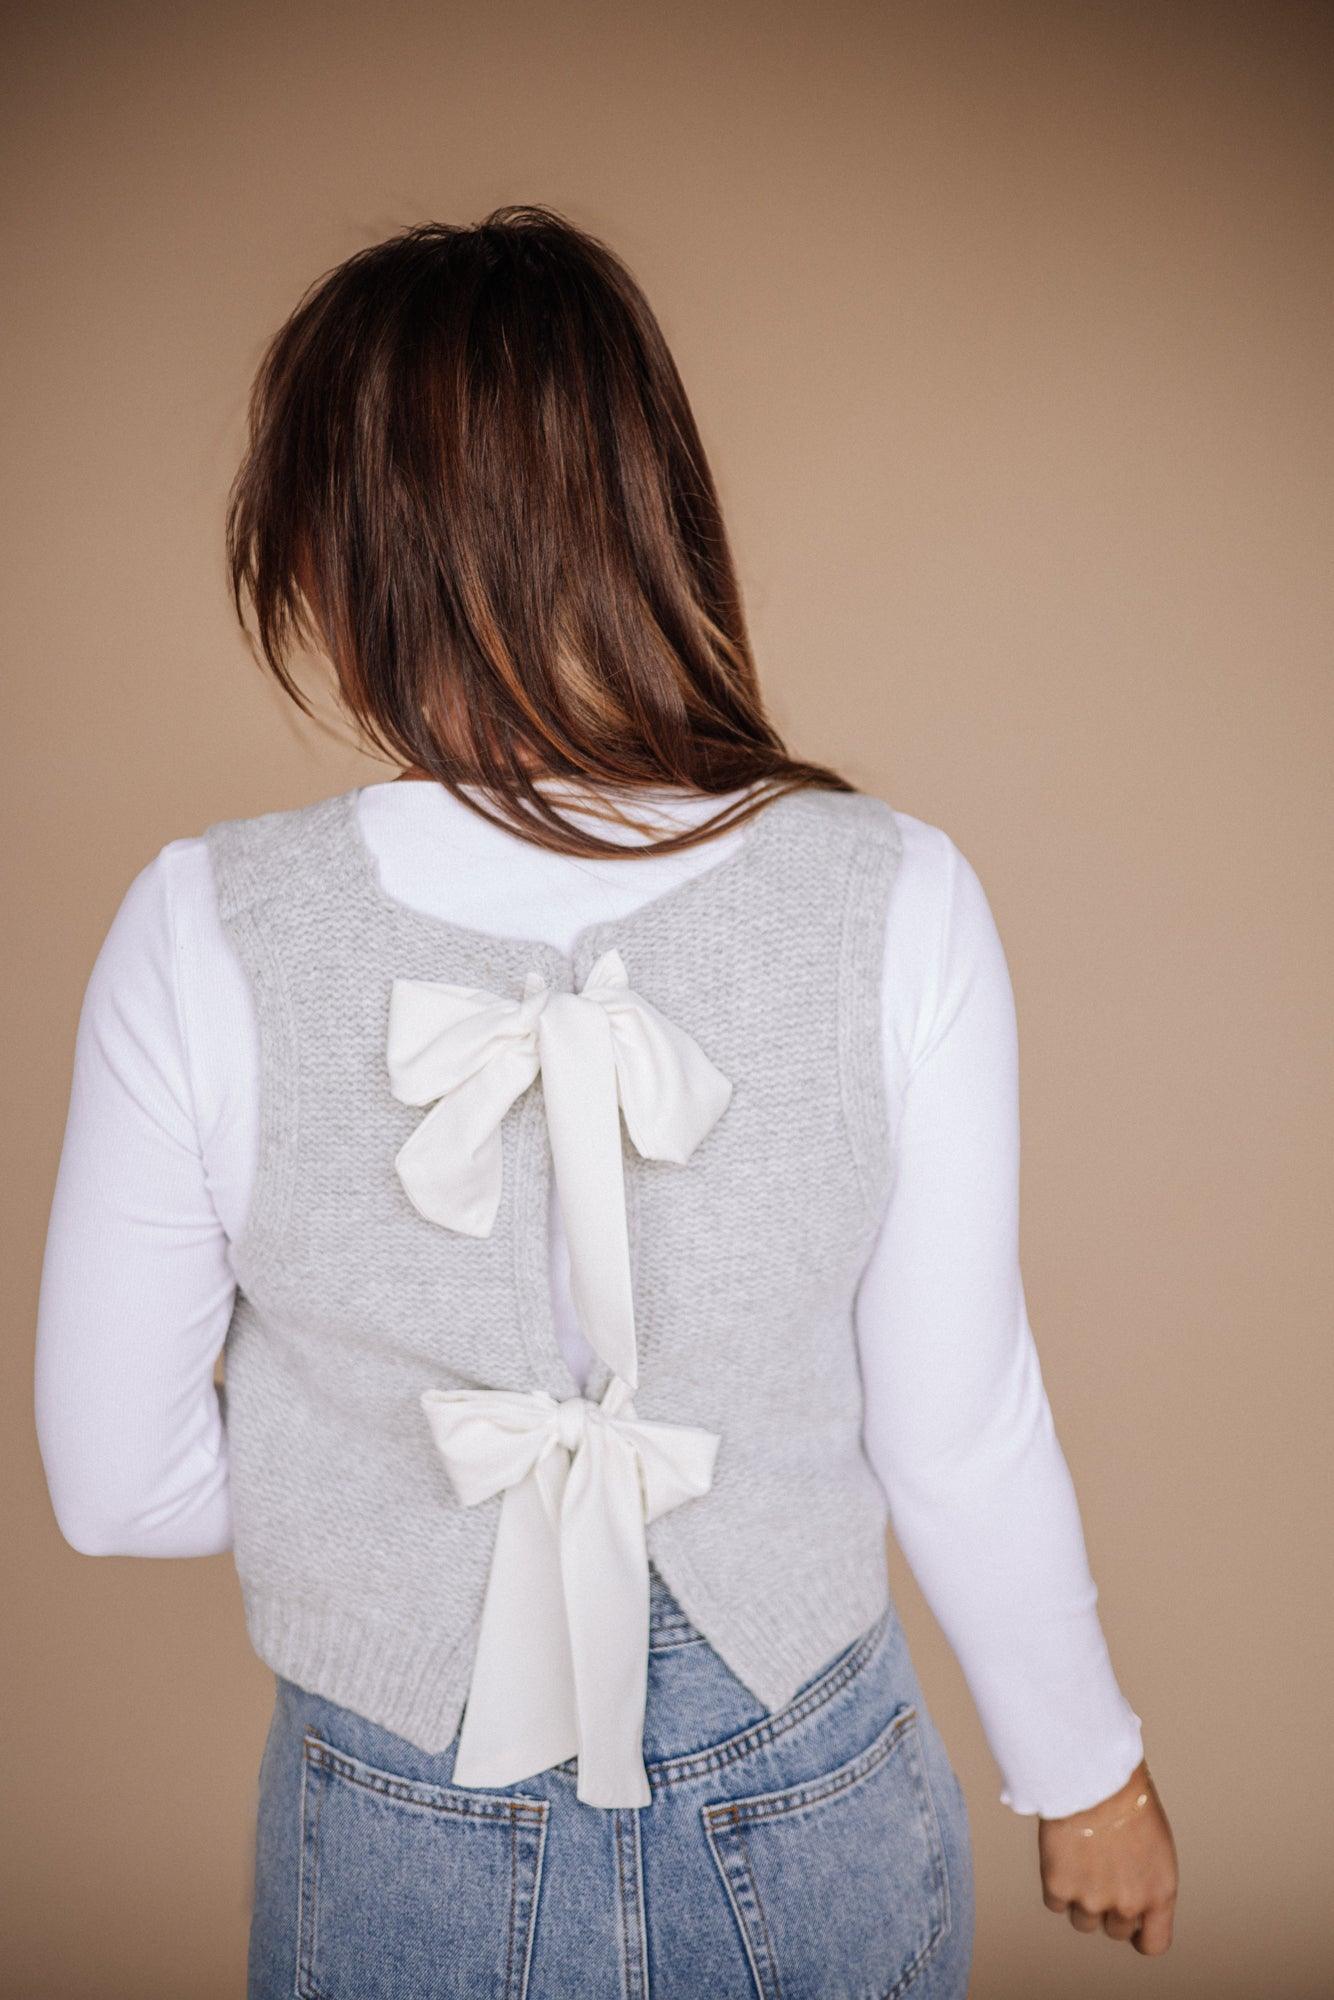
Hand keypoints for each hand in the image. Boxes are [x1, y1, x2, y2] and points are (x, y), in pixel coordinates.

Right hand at [1038, 1760, 1177, 1955]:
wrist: (1092, 1772)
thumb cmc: (1125, 1797)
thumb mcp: (1155, 1844)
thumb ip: (1146, 1880)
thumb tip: (1131, 1899)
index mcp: (1160, 1893)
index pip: (1153, 1944)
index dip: (1139, 1934)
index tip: (1130, 1922)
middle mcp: (1129, 1903)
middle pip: (1114, 1930)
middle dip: (1107, 1907)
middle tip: (1099, 1871)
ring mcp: (1092, 1899)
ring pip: (1083, 1920)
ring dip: (1080, 1898)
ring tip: (1080, 1859)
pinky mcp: (1059, 1888)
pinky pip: (1055, 1902)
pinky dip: (1056, 1883)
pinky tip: (1063, 1854)